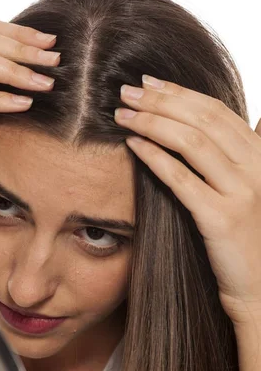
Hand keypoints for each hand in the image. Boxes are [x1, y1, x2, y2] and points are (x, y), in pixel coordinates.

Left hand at [114, 74, 260, 328]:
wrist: (260, 288)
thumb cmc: (246, 238)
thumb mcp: (248, 188)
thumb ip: (240, 155)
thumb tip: (243, 122)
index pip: (217, 110)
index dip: (180, 92)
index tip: (149, 82)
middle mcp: (257, 168)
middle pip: (203, 118)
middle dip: (161, 100)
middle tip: (127, 90)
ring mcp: (242, 192)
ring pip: (192, 142)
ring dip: (152, 122)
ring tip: (122, 114)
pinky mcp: (222, 218)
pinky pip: (182, 179)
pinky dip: (155, 157)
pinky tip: (133, 144)